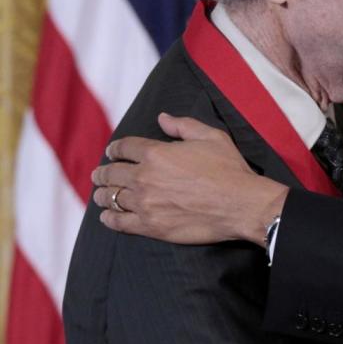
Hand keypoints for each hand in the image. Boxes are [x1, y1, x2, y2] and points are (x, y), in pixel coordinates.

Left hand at [91, 113, 287, 244]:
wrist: (241, 204)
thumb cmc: (229, 169)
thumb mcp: (211, 137)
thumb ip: (183, 125)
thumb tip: (162, 117)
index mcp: (155, 153)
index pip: (124, 148)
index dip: (115, 149)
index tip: (113, 153)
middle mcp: (144, 177)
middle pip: (111, 174)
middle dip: (103, 173)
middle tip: (99, 175)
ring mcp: (145, 203)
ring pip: (111, 198)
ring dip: (102, 195)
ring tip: (100, 196)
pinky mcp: (151, 226)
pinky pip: (119, 222)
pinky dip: (109, 219)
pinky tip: (106, 217)